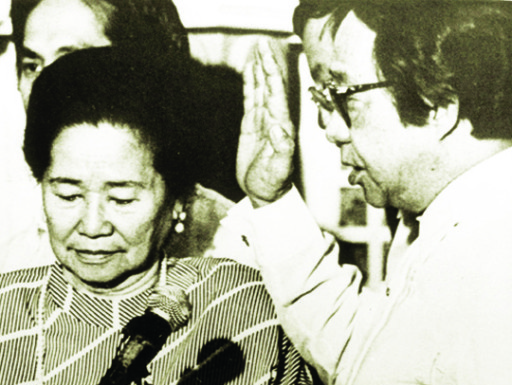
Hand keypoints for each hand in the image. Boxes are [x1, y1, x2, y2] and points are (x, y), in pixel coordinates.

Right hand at [237, 39, 295, 206]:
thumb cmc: (273, 183)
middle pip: (269, 85)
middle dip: (266, 64)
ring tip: (256, 51)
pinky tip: (249, 72)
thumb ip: (281, 148)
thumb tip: (277, 129)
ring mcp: (263, 120)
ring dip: (259, 70)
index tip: (267, 57)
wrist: (266, 193)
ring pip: (260, 89)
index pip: (276, 94)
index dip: (271, 74)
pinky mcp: (252, 125)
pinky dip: (250, 84)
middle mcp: (274, 118)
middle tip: (262, 44)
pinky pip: (251, 100)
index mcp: (281, 125)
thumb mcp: (278, 168)